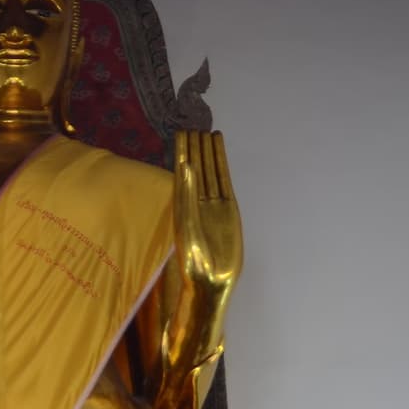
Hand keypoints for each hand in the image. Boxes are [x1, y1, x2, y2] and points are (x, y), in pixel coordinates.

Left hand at [173, 131, 242, 291]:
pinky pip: (223, 182)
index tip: (180, 133)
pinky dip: (221, 166)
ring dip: (208, 153)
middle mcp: (197, 203)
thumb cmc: (195, 263)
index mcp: (182, 206)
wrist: (212, 283)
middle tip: (192, 125)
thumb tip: (186, 167)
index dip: (182, 153)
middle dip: (194, 148)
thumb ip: (187, 196)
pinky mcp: (228, 210)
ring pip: (210, 172)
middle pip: (197, 168)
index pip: (182, 173)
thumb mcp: (188, 227)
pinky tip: (218, 151)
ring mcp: (213, 205)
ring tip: (207, 133)